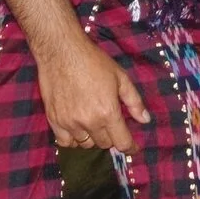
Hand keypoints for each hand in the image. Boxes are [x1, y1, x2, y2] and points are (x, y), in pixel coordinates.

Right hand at [36, 30, 148, 152]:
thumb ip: (134, 102)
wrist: (62, 51)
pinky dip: (73, 139)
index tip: (132, 147)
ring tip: (93, 122)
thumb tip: (145, 120)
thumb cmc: (93, 61)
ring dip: (92, 137)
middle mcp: (89, 122)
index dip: (130, 147)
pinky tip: (77, 127)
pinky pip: (65, 142)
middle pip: (104, 144)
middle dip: (110, 136)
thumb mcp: (120, 78)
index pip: (122, 143)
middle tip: (109, 123)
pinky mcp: (54, 119)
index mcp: (108, 112)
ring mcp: (69, 122)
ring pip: (85, 144)